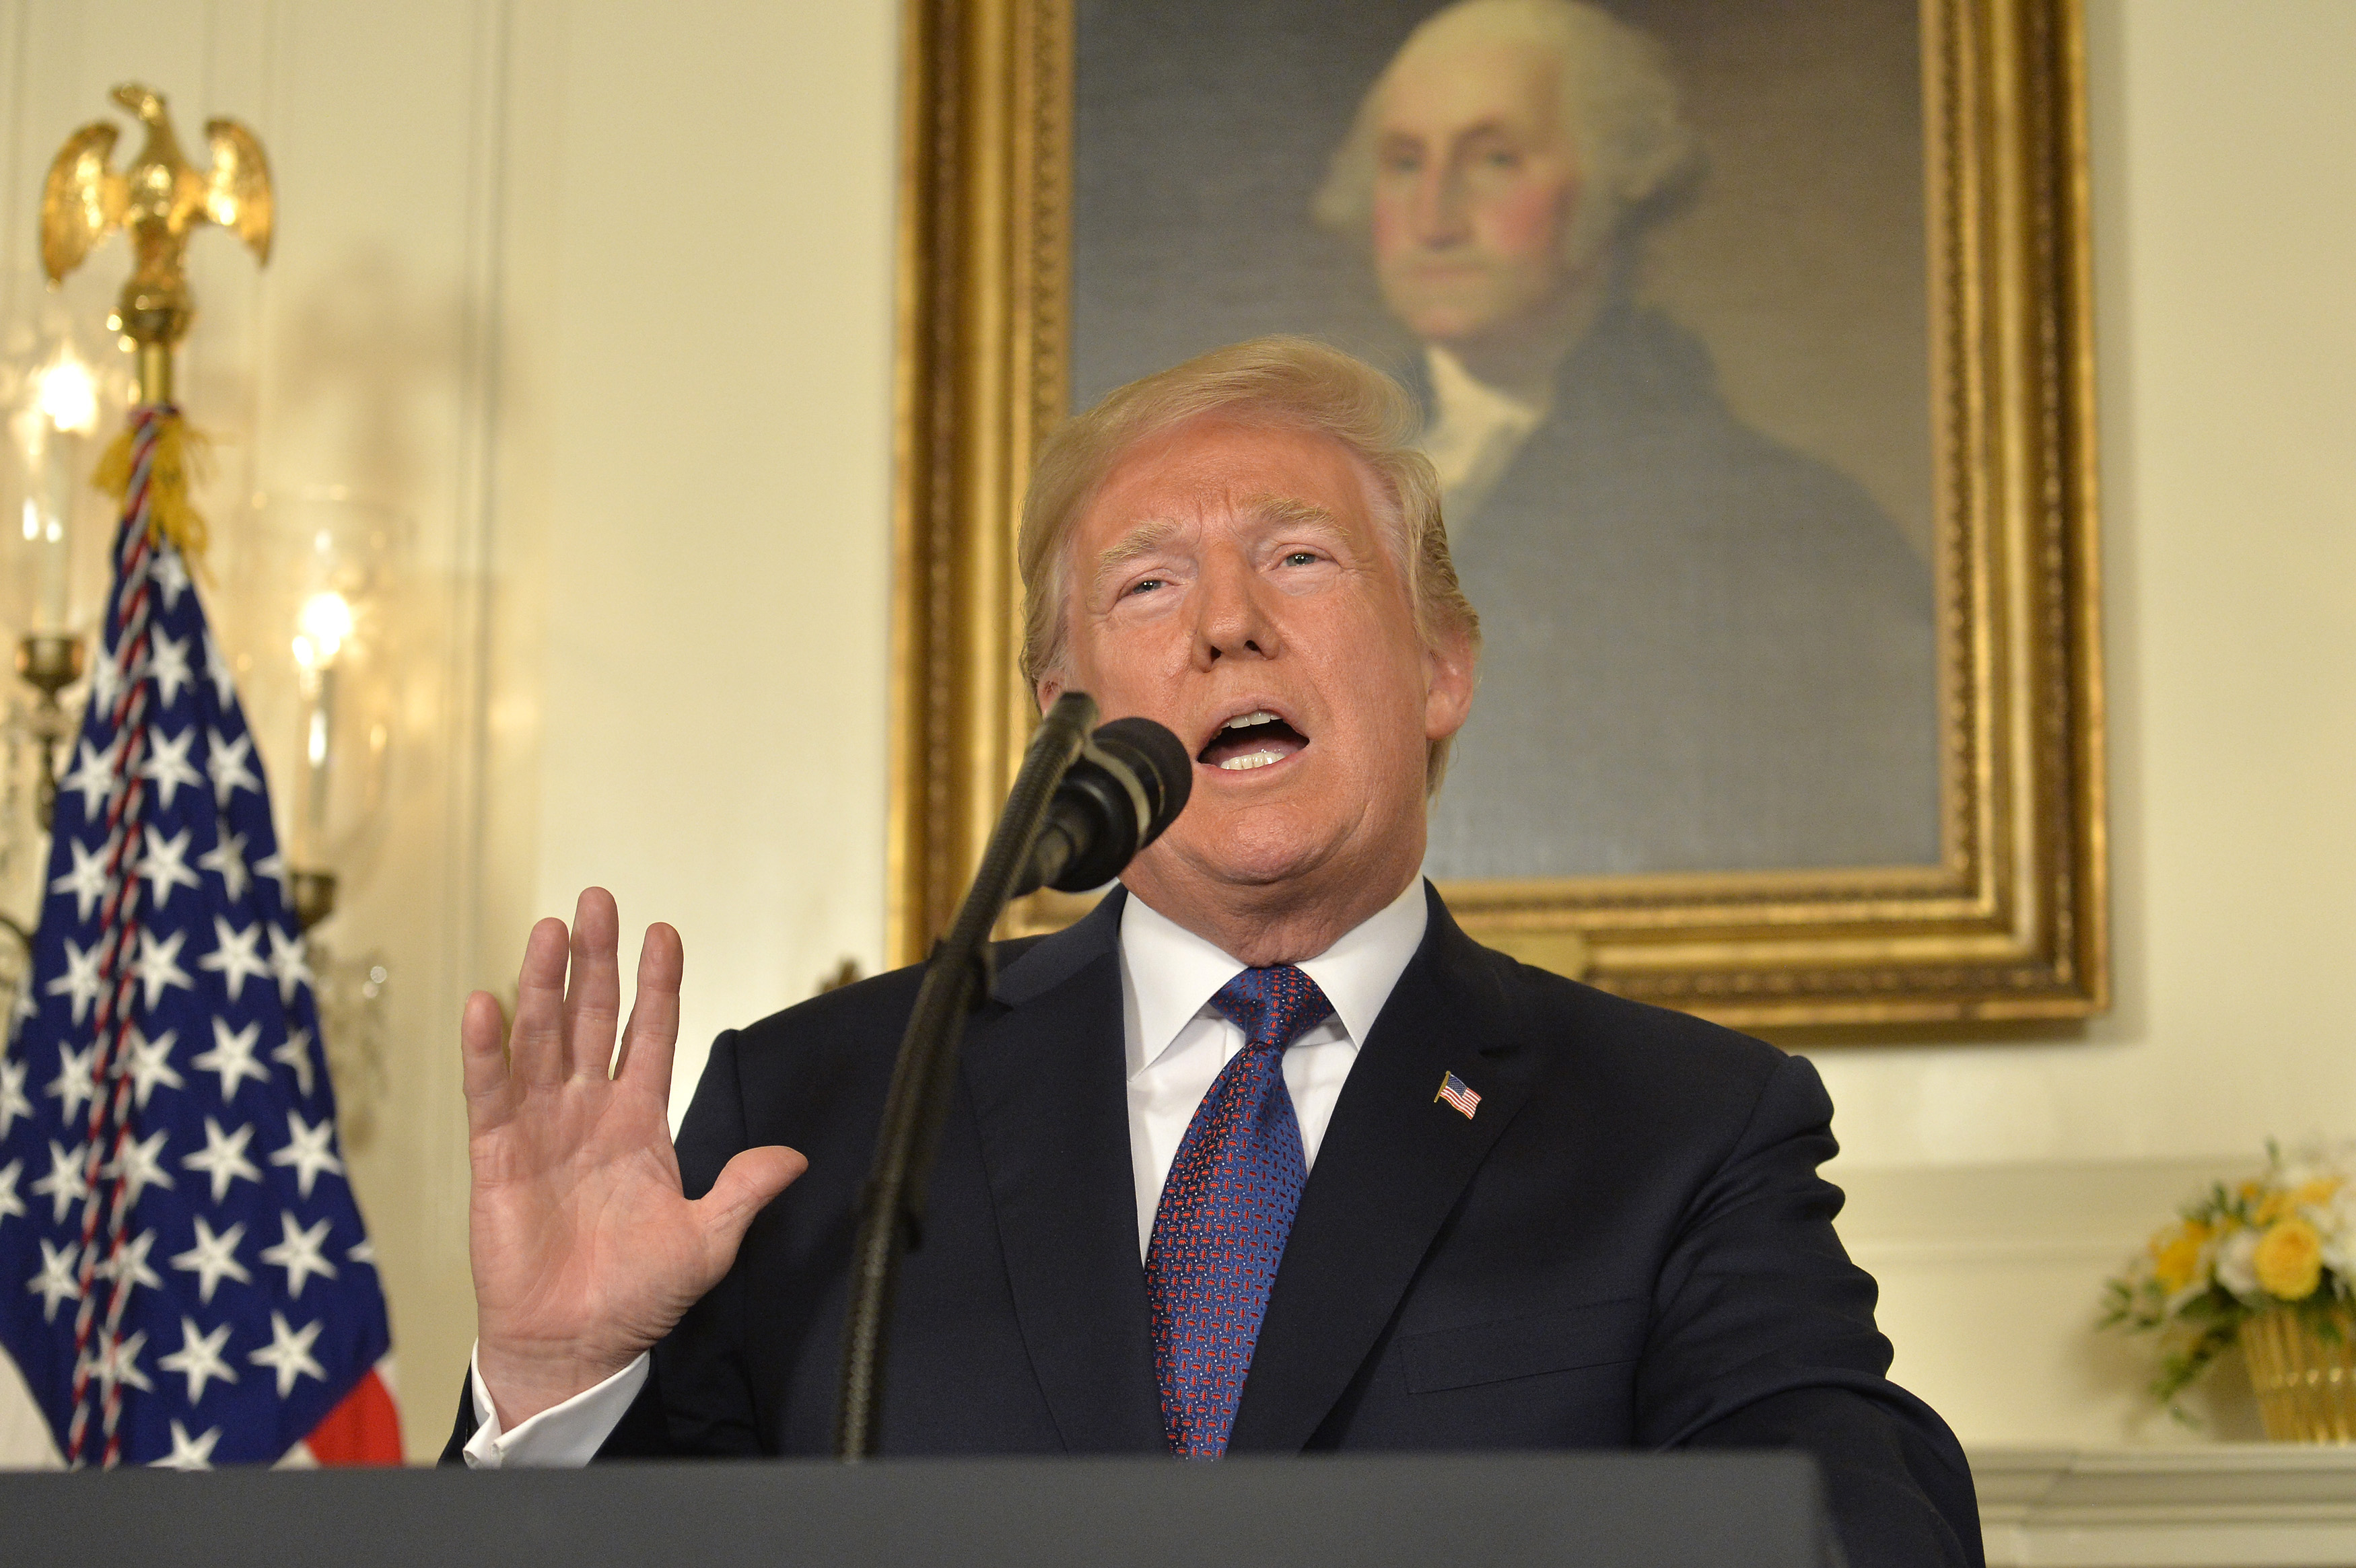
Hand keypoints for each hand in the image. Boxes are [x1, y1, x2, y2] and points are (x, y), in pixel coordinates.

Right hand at [461, 888, 805, 1427]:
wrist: (576, 1346)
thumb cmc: (636, 1296)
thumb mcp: (706, 1242)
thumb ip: (743, 1192)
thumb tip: (793, 1156)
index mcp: (640, 1123)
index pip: (650, 1035)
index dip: (657, 985)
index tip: (665, 932)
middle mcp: (588, 1113)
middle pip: (590, 1019)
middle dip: (595, 960)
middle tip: (597, 901)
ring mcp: (540, 1129)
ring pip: (540, 1041)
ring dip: (541, 985)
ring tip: (548, 929)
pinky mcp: (496, 1156)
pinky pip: (489, 1093)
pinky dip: (486, 1050)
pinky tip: (486, 1004)